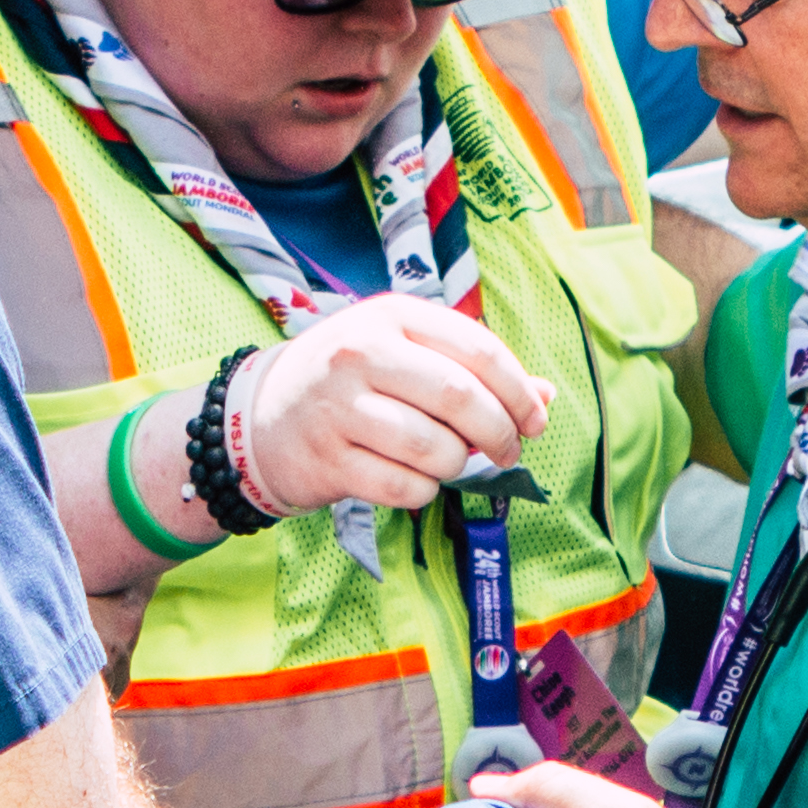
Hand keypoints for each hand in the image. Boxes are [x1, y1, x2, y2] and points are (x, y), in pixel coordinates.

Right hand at [238, 293, 550, 512]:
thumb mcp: (406, 354)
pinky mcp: (327, 459)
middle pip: (460, 398)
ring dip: (457, 465)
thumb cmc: (352, 382)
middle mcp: (361, 352)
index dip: (519, 391)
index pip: (478, 349)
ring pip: (434, 448)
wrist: (261, 416)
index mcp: (391, 315)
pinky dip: (424, 492)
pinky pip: (404, 487)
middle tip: (508, 452)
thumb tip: (546, 396)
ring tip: (450, 463)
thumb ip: (472, 370)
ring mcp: (339, 407)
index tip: (535, 421)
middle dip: (499, 433)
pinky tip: (415, 480)